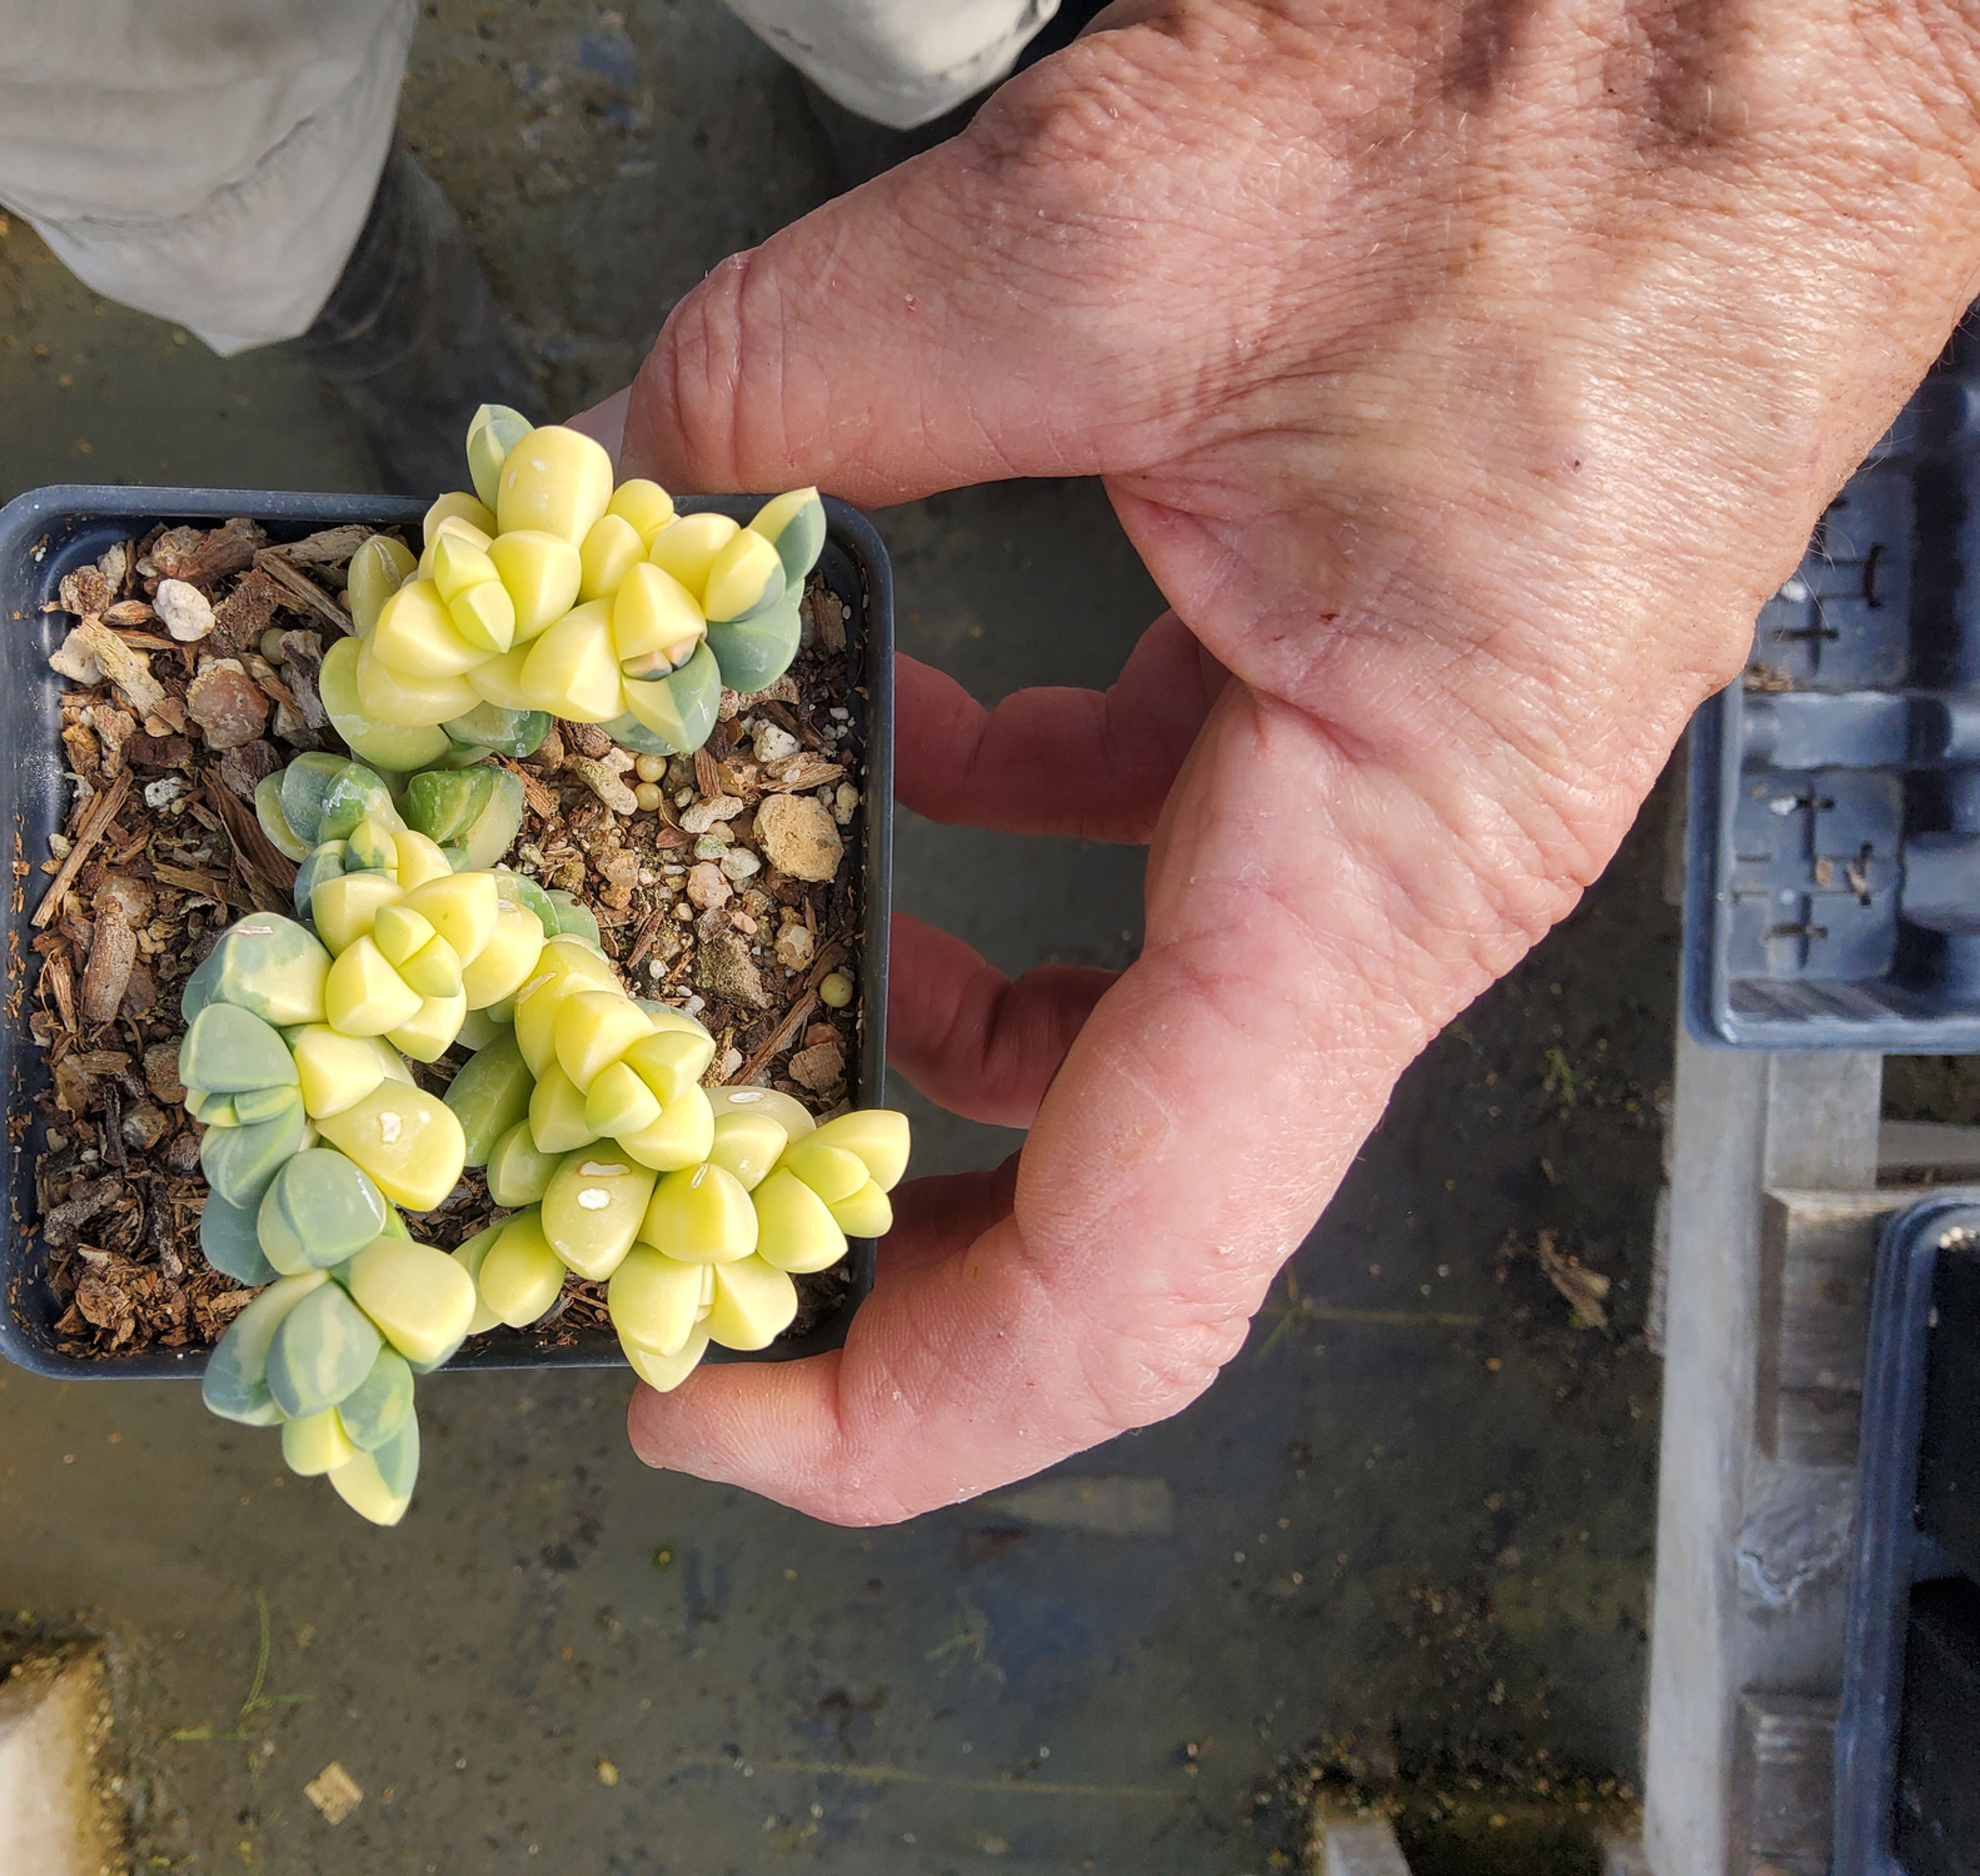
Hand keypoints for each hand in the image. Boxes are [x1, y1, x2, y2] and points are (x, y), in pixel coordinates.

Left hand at [610, 0, 1979, 1521]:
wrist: (1778, 29)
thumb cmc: (1585, 130)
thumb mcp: (1121, 239)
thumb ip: (809, 372)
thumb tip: (594, 470)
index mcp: (1377, 875)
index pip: (1131, 1279)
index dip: (902, 1405)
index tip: (696, 1413)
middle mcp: (1383, 883)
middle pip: (1111, 1197)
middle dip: (879, 1246)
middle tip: (662, 1230)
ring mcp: (1362, 796)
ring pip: (1118, 1028)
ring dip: (916, 1032)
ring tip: (729, 976)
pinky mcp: (1337, 693)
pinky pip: (1138, 840)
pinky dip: (985, 827)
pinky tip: (880, 737)